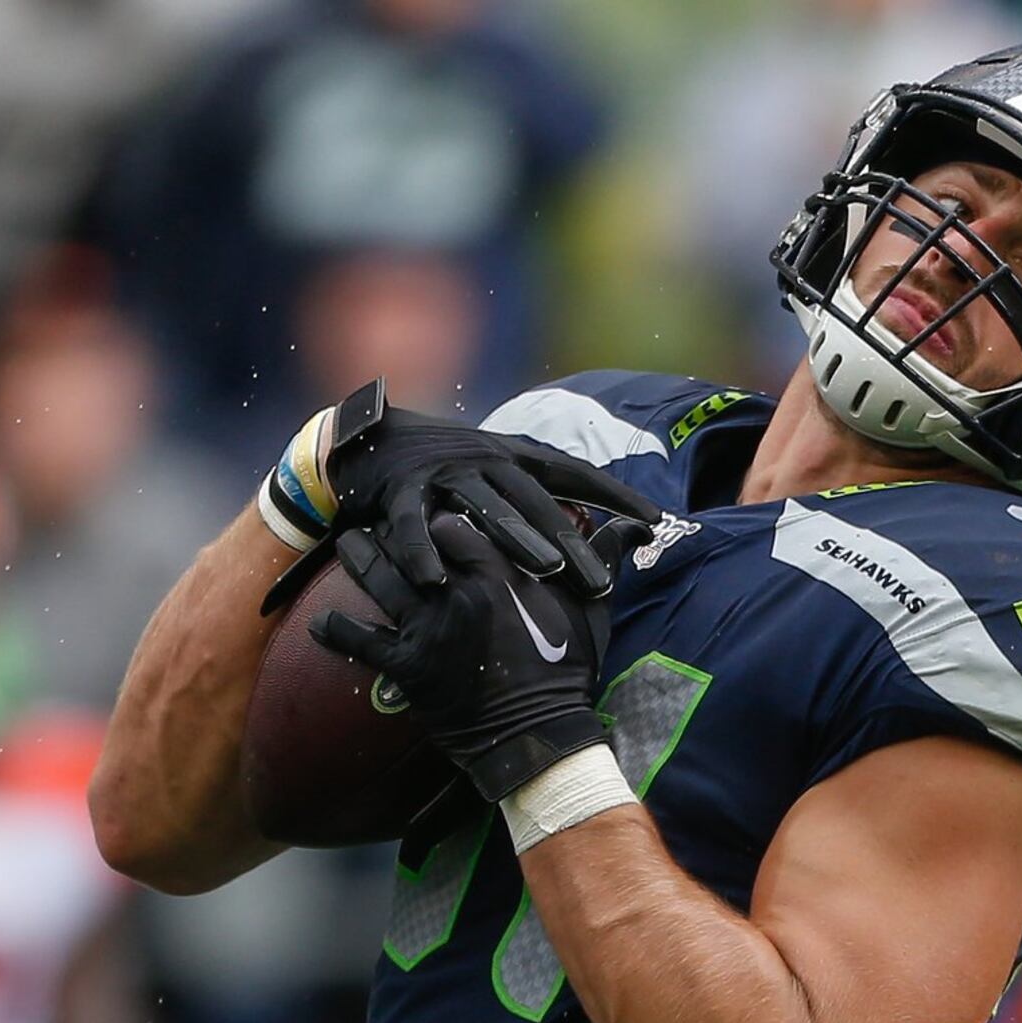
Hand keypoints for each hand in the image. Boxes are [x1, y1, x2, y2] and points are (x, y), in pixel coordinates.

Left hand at [311, 512, 644, 799]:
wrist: (540, 741)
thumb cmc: (569, 676)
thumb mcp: (591, 613)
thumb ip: (604, 561)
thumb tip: (635, 526)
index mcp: (499, 575)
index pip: (460, 524)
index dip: (443, 515)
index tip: (434, 508)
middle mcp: (456, 594)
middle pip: (411, 542)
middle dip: (395, 526)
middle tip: (379, 512)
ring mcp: (427, 629)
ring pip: (379, 580)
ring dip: (359, 559)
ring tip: (349, 543)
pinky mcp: (406, 667)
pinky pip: (359, 643)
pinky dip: (337, 633)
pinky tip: (318, 623)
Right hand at [328, 379, 662, 597]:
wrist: (365, 440)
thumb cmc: (444, 470)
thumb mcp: (496, 476)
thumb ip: (542, 499)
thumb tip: (601, 528)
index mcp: (513, 457)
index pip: (575, 474)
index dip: (616, 495)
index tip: (656, 522)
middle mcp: (483, 459)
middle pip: (535, 504)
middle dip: (571, 542)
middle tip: (599, 582)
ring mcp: (442, 473)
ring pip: (485, 509)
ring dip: (515, 538)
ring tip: (544, 569)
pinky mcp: (399, 491)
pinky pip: (412, 526)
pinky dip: (422, 552)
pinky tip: (435, 582)